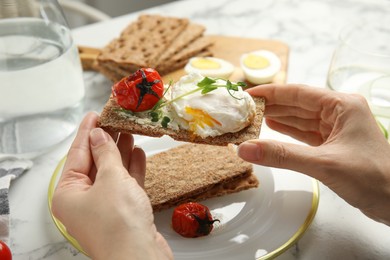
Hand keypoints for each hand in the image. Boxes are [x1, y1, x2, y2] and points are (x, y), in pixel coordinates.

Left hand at [51, 112, 172, 259]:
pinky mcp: (123, 211)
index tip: (95, 114)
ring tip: (130, 132)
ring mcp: (104, 207)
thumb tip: (98, 135)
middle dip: (107, 141)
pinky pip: (125, 184)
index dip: (88, 132)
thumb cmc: (119, 223)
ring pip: (112, 173)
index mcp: (69, 193)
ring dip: (121, 153)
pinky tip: (138, 154)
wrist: (140, 257)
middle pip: (95, 163)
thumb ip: (106, 153)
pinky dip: (132, 169)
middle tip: (117, 120)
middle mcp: (83, 200)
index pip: (77, 154)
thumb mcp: (110, 178)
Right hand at [238, 84, 389, 225]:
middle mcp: (339, 113)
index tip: (248, 94)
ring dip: (277, 119)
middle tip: (244, 109)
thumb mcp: (323, 163)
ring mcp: (337, 130)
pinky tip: (272, 129)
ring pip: (300, 120)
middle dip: (271, 106)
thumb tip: (245, 149)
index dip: (271, 92)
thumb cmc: (372, 177)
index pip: (298, 92)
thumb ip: (282, 155)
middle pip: (297, 105)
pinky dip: (288, 133)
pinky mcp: (333, 146)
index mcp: (342, 105)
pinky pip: (305, 135)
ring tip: (253, 118)